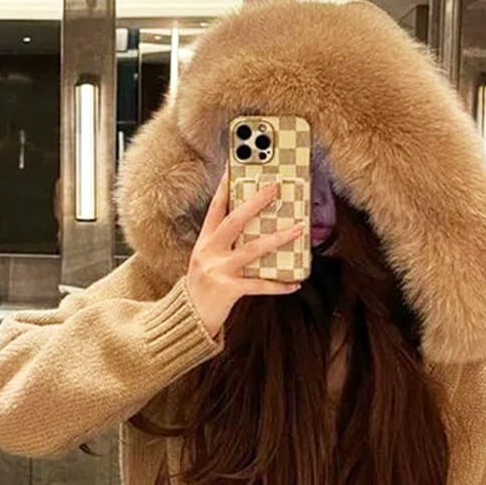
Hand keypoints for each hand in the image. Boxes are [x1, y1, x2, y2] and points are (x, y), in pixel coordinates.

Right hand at [185, 166, 305, 337]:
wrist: (187, 318)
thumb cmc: (204, 286)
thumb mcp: (208, 259)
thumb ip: (227, 244)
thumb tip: (259, 228)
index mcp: (205, 241)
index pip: (216, 208)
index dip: (225, 186)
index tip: (235, 166)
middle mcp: (209, 252)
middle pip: (234, 221)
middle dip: (255, 203)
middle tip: (275, 187)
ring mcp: (218, 270)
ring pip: (252, 250)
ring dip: (278, 238)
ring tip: (299, 229)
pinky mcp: (228, 290)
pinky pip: (260, 285)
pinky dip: (279, 284)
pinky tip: (295, 282)